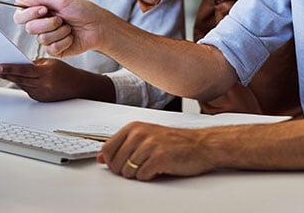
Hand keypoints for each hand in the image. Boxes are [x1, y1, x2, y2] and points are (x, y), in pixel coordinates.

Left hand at [0, 59, 114, 102]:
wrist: (77, 86)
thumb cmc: (64, 72)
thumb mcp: (50, 62)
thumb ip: (34, 64)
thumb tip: (18, 65)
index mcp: (46, 73)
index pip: (24, 70)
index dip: (10, 69)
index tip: (0, 67)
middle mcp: (43, 84)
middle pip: (20, 79)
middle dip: (8, 74)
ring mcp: (41, 93)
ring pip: (22, 85)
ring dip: (13, 78)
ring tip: (4, 72)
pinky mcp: (40, 99)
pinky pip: (27, 90)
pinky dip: (22, 84)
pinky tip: (16, 79)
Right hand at [13, 0, 111, 57]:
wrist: (99, 26)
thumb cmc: (83, 11)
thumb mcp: (61, 0)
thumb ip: (39, 0)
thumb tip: (19, 0)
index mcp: (41, 12)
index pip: (20, 15)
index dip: (28, 14)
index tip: (44, 10)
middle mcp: (42, 26)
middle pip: (29, 28)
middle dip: (47, 23)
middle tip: (61, 19)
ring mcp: (49, 39)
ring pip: (41, 39)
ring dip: (60, 31)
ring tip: (69, 27)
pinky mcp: (56, 50)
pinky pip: (52, 48)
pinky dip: (64, 40)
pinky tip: (72, 37)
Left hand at [98, 121, 217, 180]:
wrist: (201, 145)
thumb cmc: (175, 142)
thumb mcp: (146, 137)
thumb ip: (122, 145)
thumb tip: (101, 157)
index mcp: (134, 127)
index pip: (107, 149)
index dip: (112, 162)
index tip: (121, 163)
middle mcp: (139, 133)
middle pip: (115, 164)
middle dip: (126, 170)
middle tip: (142, 165)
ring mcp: (149, 145)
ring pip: (128, 172)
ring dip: (139, 174)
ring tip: (152, 165)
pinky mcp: (159, 158)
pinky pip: (142, 176)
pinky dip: (150, 176)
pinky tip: (160, 168)